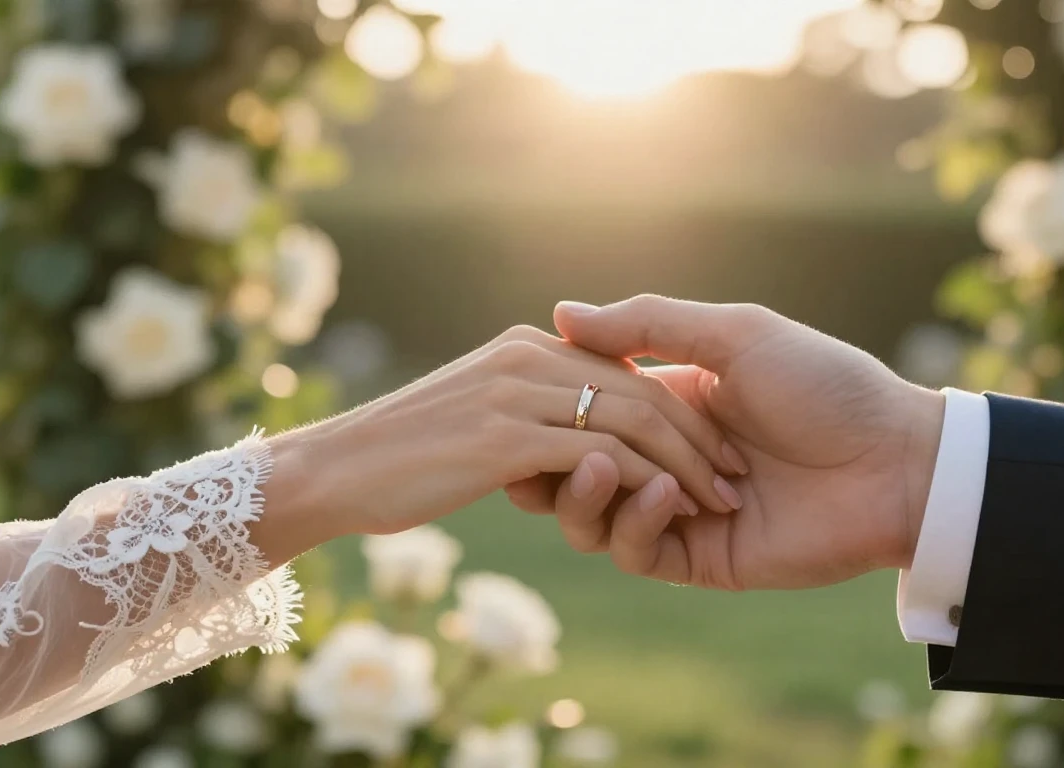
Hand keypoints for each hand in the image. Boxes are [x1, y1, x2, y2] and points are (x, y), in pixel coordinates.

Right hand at [259, 325, 744, 558]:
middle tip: (734, 483)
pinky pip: (595, 457)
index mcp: (529, 347)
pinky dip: (640, 484)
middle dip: (698, 439)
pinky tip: (663, 508)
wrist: (328, 471)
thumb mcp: (476, 408)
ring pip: (628, 423)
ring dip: (681, 465)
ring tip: (715, 502)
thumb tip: (585, 417)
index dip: (679, 412)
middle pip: (641, 392)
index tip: (715, 455)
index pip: (627, 372)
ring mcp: (516, 398)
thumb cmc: (396, 448)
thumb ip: (536, 392)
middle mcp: (529, 359)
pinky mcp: (505, 443)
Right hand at [507, 296, 944, 590]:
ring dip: (587, 491)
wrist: (894, 462)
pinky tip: (669, 494)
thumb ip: (650, 324)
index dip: (549, 407)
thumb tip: (562, 313)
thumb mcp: (736, 335)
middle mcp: (663, 456)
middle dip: (549, 457)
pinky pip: (635, 550)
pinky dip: (634, 522)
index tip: (519, 396)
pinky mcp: (697, 558)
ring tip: (605, 466)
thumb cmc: (825, 385)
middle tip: (534, 448)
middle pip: (573, 467)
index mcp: (667, 401)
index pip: (582, 409)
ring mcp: (677, 511)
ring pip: (590, 517)